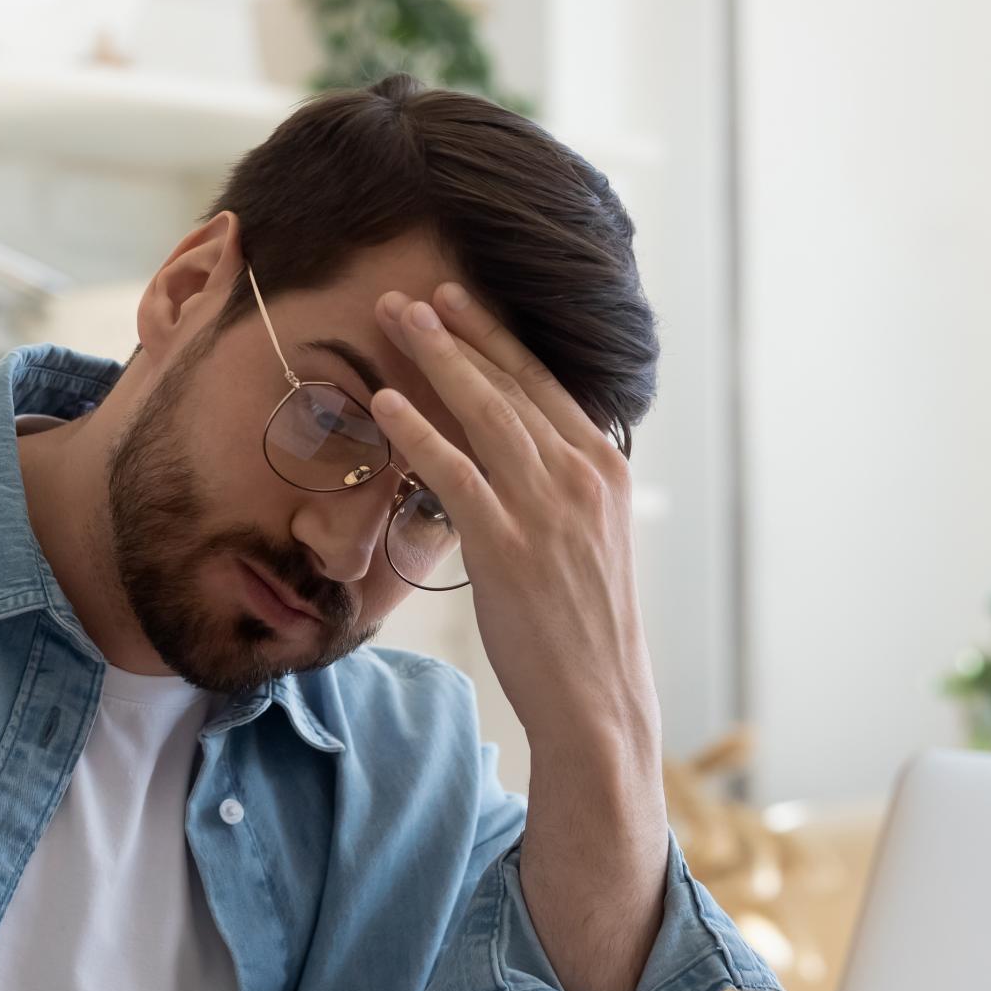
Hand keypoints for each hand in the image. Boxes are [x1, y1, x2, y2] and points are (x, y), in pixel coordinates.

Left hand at [369, 284, 656, 758]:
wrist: (596, 696)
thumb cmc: (582, 623)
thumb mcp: (587, 538)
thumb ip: (558, 487)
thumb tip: (520, 453)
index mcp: (603, 467)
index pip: (544, 383)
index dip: (496, 337)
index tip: (459, 300)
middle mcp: (580, 475)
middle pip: (511, 383)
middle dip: (457, 330)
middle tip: (411, 294)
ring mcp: (546, 507)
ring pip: (485, 411)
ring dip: (435, 358)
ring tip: (394, 319)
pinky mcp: (508, 545)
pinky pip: (456, 473)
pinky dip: (419, 432)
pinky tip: (386, 403)